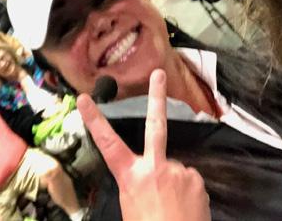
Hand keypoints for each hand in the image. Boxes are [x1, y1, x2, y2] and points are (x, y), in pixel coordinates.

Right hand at [78, 69, 210, 220]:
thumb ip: (140, 183)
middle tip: (159, 73)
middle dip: (156, 97)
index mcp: (132, 177)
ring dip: (173, 184)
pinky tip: (183, 209)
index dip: (94, 121)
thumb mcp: (131, 206)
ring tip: (171, 209)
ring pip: (174, 170)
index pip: (108, 144)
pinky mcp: (197, 179)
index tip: (84, 99)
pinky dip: (186, 193)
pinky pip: (189, 182)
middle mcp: (155, 168)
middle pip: (155, 125)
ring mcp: (178, 171)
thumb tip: (151, 177)